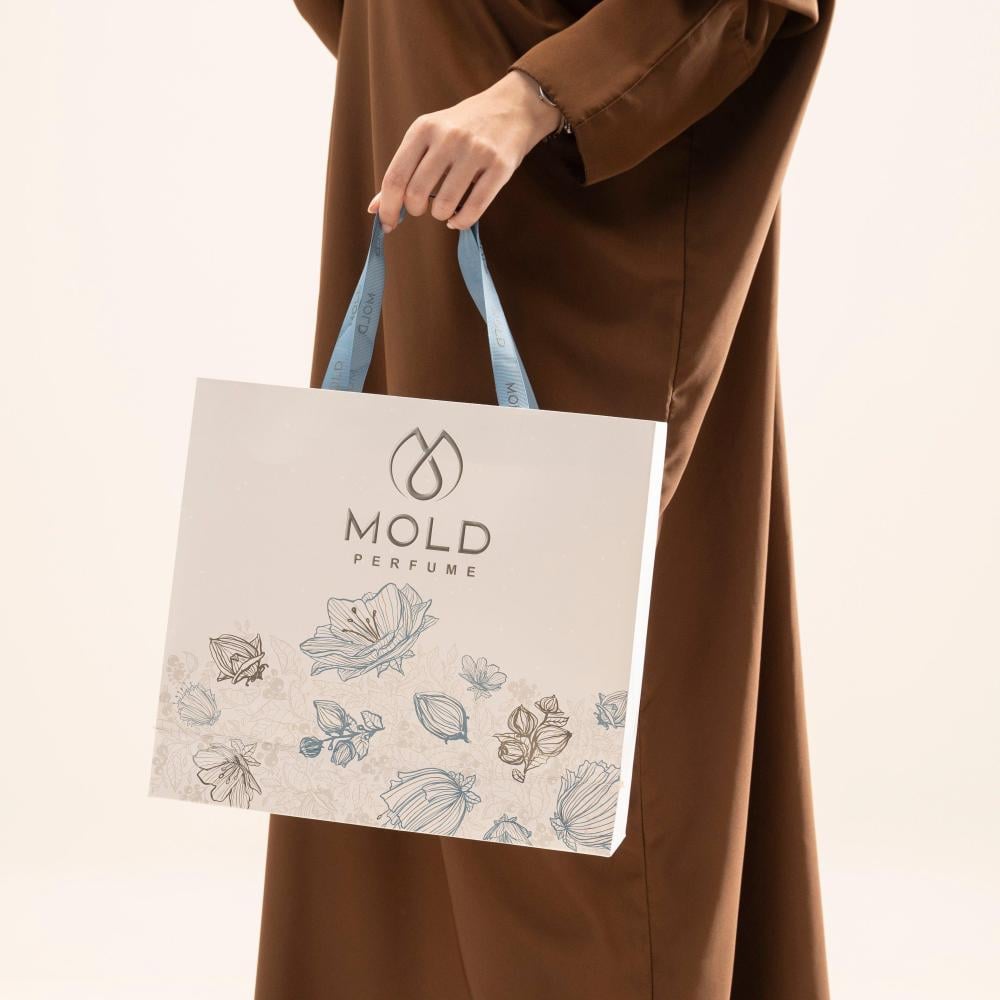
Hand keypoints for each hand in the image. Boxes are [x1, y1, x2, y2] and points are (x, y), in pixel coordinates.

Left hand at [368, 70, 561, 232]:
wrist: (512, 108)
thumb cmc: (463, 127)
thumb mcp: (428, 137)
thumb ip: (403, 169)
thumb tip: (376, 209)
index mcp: (424, 128)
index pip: (396, 177)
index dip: (388, 207)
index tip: (388, 223)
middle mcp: (448, 138)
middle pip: (417, 194)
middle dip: (416, 210)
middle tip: (423, 207)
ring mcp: (476, 152)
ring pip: (445, 205)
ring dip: (441, 216)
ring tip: (445, 209)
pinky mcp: (499, 167)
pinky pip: (473, 209)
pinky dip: (461, 222)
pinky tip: (458, 218)